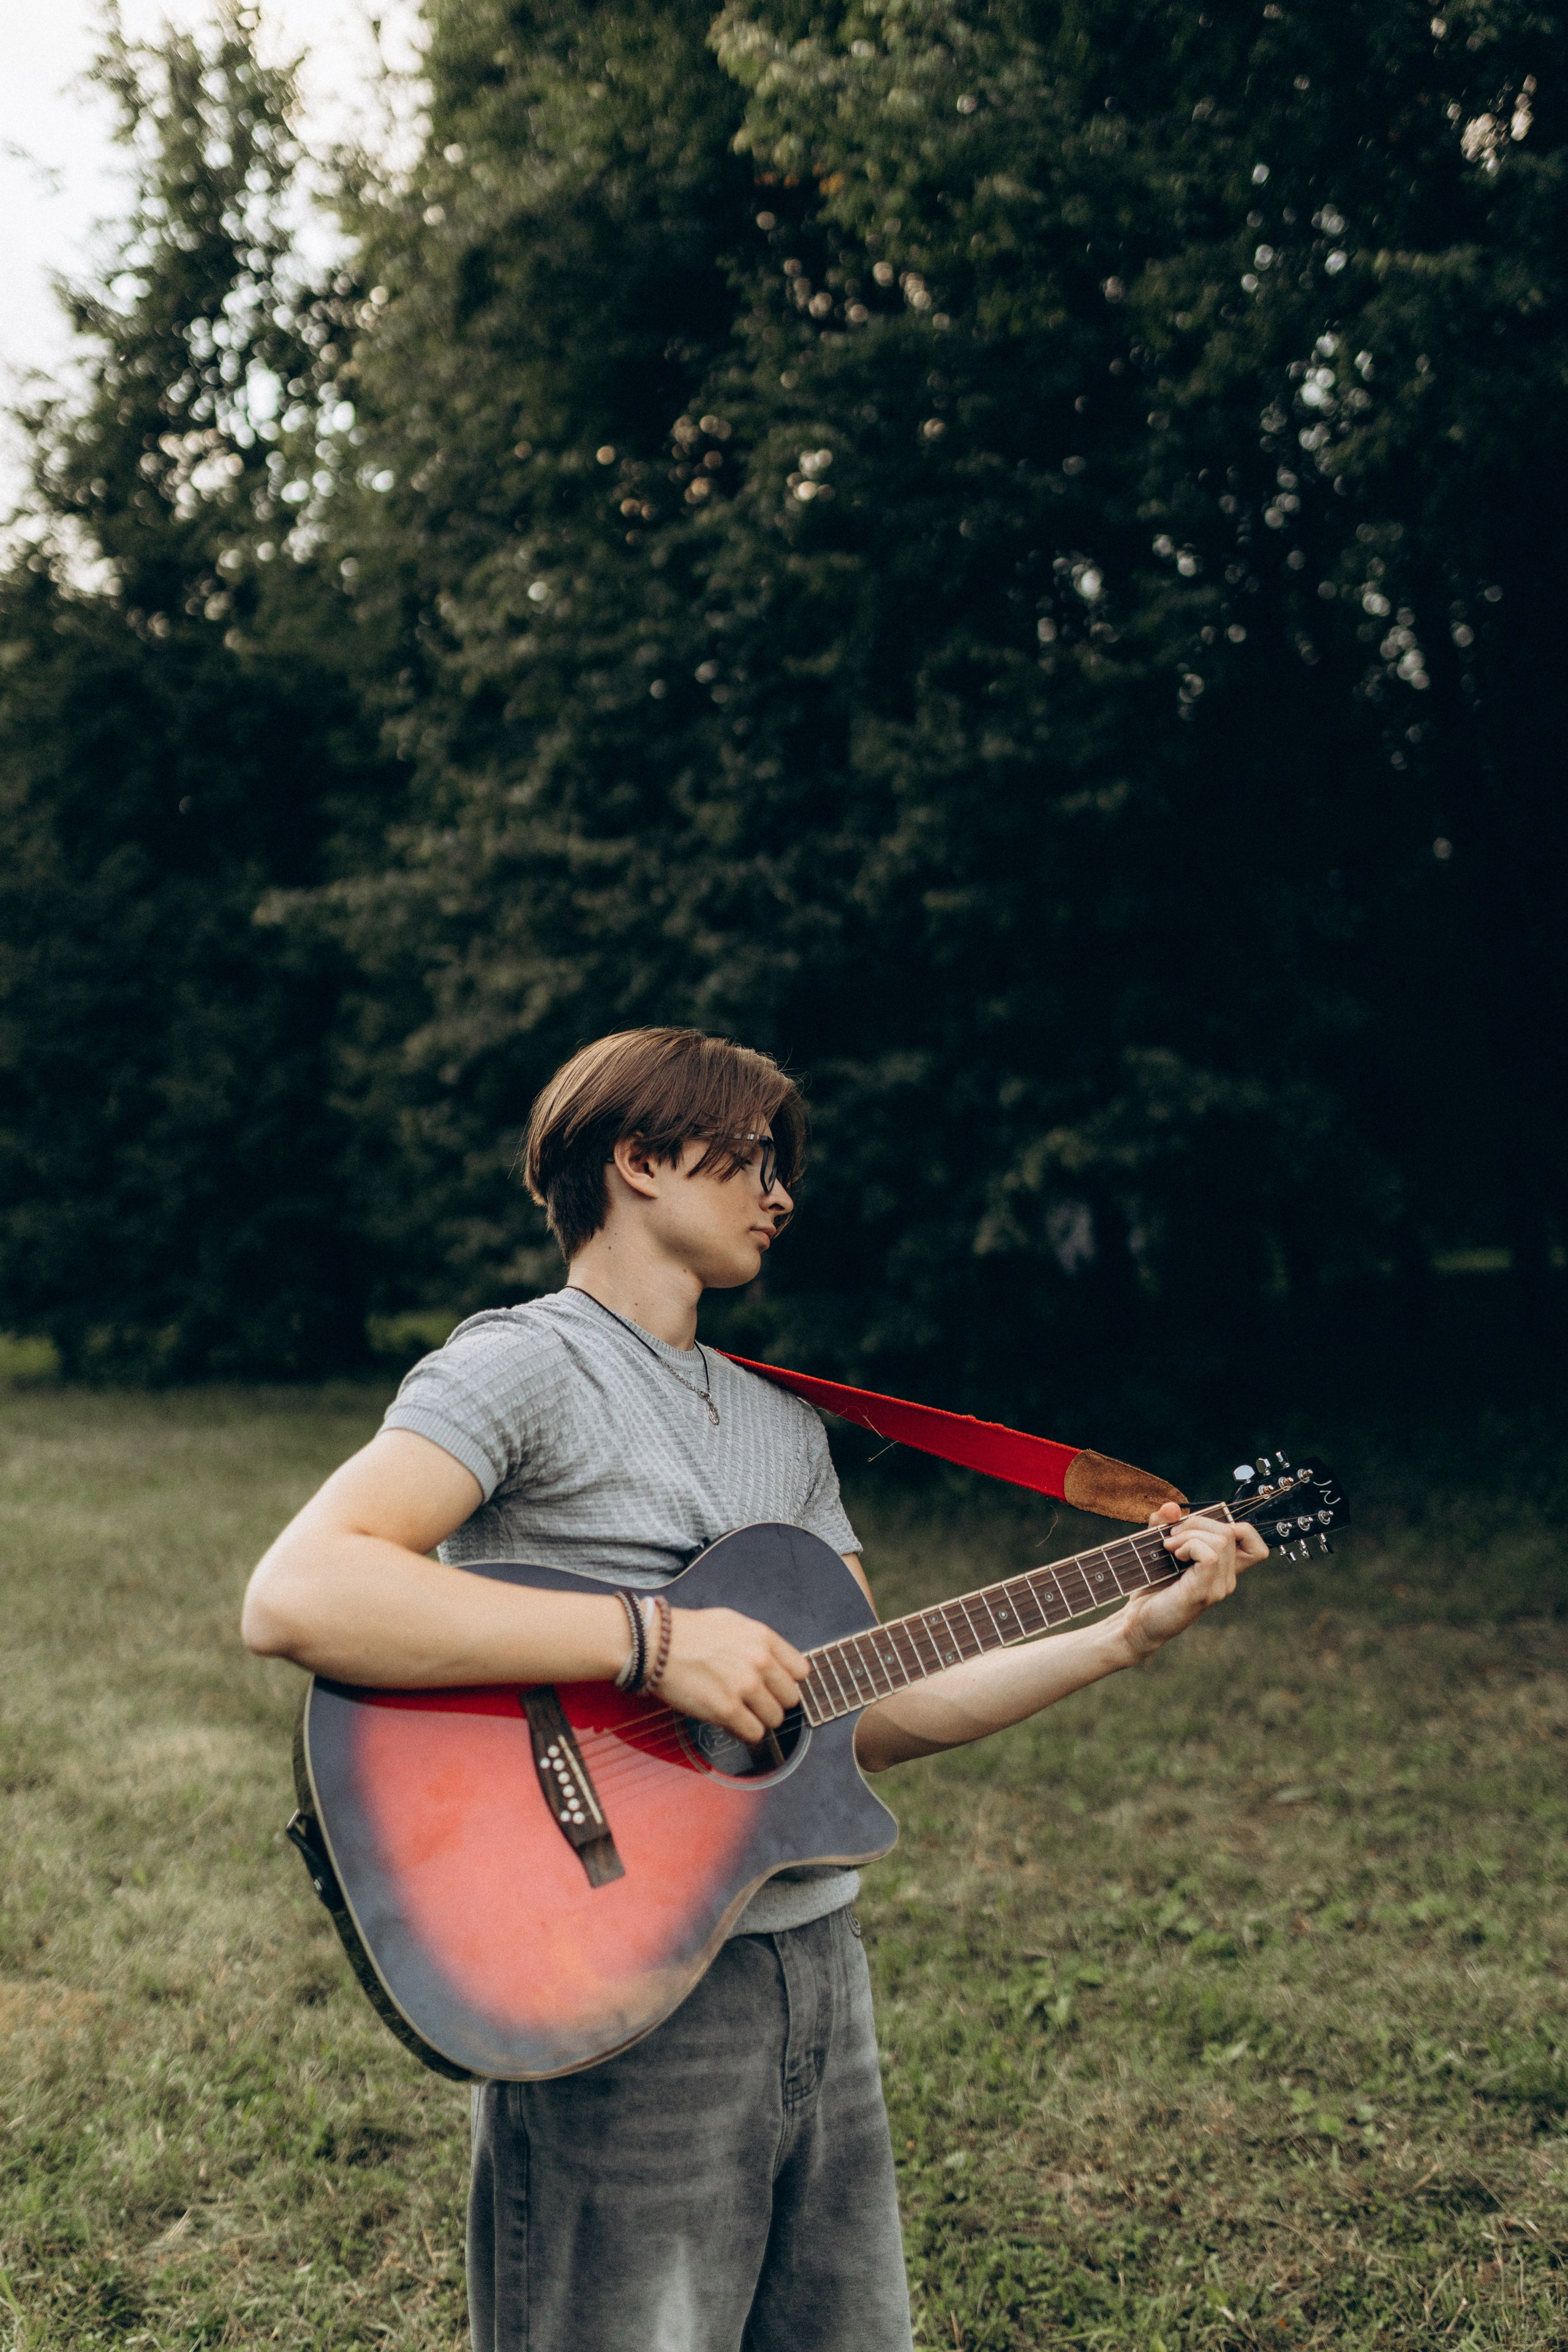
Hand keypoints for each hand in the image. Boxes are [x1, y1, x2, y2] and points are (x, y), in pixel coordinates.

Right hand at [655, 1606, 810, 1742]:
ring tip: (739, 1711)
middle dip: (773, 1702)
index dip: (787, 1681)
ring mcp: (745, 1687)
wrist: (655, 1645)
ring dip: (758, 1719)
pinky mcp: (727, 1710)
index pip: (801, 1671)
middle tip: (754, 1701)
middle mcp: (760, 1661)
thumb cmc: (690, 1633)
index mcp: (764, 1638)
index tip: (774, 1686)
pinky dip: (744, 1733)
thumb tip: (775, 1662)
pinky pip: (754, 1734)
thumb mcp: (733, 1623)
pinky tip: (730, 1722)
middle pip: (790, 1699)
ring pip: (774, 1719)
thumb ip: (759, 1643)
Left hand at [1112, 1502, 1268, 1665]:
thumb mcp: (1158, 1549)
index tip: (1200, 1530)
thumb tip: (1171, 1507)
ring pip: (1222, 1539)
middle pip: (1233, 1531)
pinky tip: (1174, 1555)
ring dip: (1190, 1533)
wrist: (1136, 1622)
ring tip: (1169, 1547)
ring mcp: (1218, 1587)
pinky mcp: (1204, 1592)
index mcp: (1222, 1570)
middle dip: (1198, 1522)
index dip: (1236, 1526)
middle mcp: (1226, 1579)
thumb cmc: (1149, 1589)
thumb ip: (1165, 1526)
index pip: (1254, 1545)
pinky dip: (1189, 1545)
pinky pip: (1211, 1554)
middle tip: (1172, 1536)